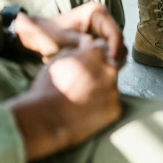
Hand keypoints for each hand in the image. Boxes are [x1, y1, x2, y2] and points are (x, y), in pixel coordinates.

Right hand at [7, 41, 121, 160]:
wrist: (47, 117)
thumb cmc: (49, 86)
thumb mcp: (59, 58)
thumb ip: (77, 50)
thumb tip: (86, 45)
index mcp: (95, 52)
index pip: (101, 47)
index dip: (92, 56)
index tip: (84, 64)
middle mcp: (109, 69)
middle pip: (109, 66)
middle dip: (100, 71)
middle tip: (83, 82)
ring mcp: (114, 90)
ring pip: (111, 86)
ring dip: (102, 89)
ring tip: (83, 98)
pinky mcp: (115, 109)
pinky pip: (111, 104)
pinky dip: (103, 106)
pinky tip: (87, 109)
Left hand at [14, 3, 126, 68]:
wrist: (40, 37)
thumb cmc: (49, 35)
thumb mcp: (63, 38)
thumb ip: (79, 41)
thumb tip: (94, 45)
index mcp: (97, 12)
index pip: (115, 32)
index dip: (115, 49)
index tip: (110, 63)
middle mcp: (103, 20)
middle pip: (120, 42)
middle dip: (114, 56)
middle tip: (106, 70)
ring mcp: (103, 31)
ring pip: (118, 50)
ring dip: (111, 60)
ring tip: (100, 70)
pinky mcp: (101, 42)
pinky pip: (110, 54)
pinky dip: (106, 62)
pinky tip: (96, 69)